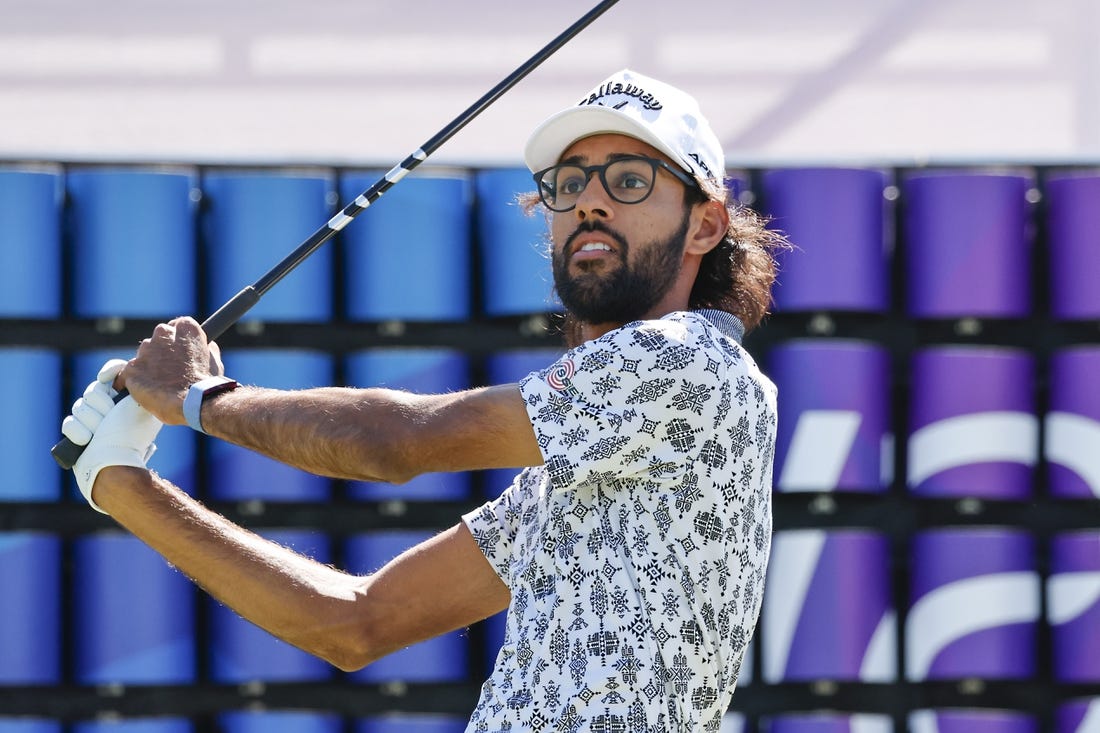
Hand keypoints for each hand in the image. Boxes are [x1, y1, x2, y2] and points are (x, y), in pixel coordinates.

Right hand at [61, 359, 163, 513]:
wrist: (114, 465)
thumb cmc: (130, 436)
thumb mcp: (141, 406)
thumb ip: (138, 386)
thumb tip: (132, 373)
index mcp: (129, 399)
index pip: (116, 372)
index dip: (111, 371)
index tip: (106, 379)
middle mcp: (112, 407)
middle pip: (93, 389)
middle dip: (100, 406)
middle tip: (109, 419)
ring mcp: (93, 420)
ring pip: (79, 406)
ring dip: (90, 422)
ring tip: (100, 434)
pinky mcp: (78, 432)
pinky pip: (69, 423)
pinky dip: (78, 432)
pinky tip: (86, 440)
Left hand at [121, 317, 225, 424]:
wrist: (194, 403)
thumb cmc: (206, 384)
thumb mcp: (214, 360)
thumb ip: (206, 348)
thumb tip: (205, 346)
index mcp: (186, 328)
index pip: (176, 325)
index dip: (177, 340)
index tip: (179, 351)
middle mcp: (163, 333)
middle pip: (158, 338)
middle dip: (162, 351)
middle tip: (170, 370)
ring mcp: (145, 351)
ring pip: (143, 355)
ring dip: (149, 366)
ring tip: (160, 384)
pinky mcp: (132, 368)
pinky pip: (128, 373)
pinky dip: (135, 382)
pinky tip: (144, 391)